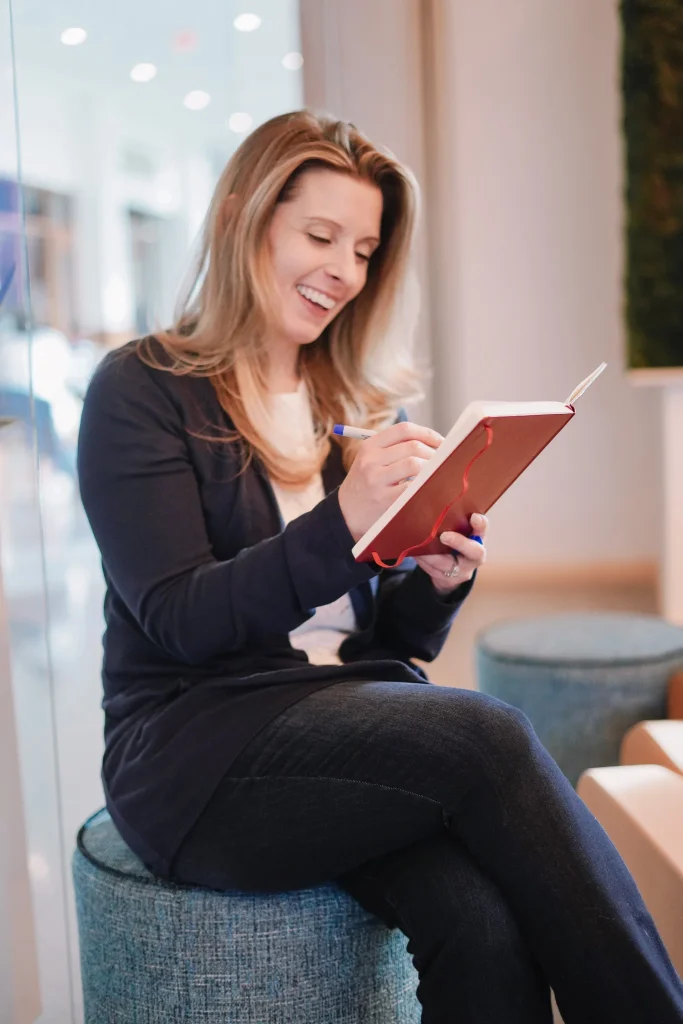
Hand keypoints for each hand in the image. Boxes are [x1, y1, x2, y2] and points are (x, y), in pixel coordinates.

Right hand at [338, 421, 443, 541]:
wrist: (345, 514)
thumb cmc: (366, 485)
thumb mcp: (371, 461)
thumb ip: (396, 449)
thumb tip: (437, 444)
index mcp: (370, 446)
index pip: (404, 429)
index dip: (428, 433)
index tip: (442, 442)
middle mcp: (371, 460)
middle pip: (413, 446)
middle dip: (434, 453)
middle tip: (444, 462)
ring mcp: (376, 480)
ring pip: (415, 465)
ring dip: (432, 469)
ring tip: (437, 475)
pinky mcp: (384, 500)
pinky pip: (413, 487)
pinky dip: (426, 486)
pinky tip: (430, 489)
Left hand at [414, 513, 487, 592]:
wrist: (453, 569)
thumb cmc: (455, 540)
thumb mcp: (458, 530)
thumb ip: (454, 520)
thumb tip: (434, 505)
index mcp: (478, 537)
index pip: (483, 528)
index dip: (480, 524)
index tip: (473, 517)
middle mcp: (475, 556)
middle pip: (474, 552)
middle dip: (458, 542)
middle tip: (444, 536)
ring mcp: (463, 571)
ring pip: (446, 564)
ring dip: (430, 555)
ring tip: (418, 545)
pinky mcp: (449, 579)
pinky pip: (434, 571)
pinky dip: (423, 561)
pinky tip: (415, 553)